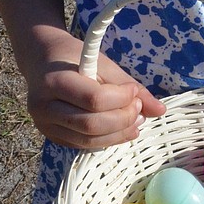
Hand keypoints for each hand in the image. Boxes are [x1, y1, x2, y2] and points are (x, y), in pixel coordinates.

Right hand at [26, 44, 165, 149]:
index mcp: (53, 82)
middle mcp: (43, 108)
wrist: (43, 62)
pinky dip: (108, 140)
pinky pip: (84, 145)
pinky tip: (122, 129)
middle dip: (122, 119)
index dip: (120, 99)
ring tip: (136, 120)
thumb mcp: (103, 64)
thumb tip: (160, 110)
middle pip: (90, 125)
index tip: (134, 91)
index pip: (93, 99)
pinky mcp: (52, 137)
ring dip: (118, 133)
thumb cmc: (74, 58)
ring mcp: (45, 126)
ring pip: (88, 140)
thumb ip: (129, 86)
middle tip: (139, 109)